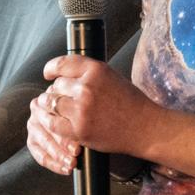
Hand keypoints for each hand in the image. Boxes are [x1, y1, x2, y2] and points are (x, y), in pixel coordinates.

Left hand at [27, 55, 155, 174]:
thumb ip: (87, 73)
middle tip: (63, 98)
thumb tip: (60, 74)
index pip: (62, 64)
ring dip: (52, 106)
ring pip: (52, 103)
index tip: (48, 74)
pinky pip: (53, 123)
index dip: (51, 68)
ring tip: (58, 109)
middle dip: (57, 91)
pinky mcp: (79, 130)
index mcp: (96, 70)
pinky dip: (52, 122)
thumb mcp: (111, 77)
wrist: (146, 128)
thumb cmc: (130, 103)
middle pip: (57, 85)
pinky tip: (56, 121)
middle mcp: (86, 87)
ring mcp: (81, 110)